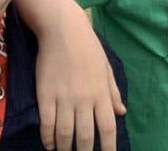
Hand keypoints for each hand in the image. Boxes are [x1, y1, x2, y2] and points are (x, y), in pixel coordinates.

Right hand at [36, 6, 125, 150]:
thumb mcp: (106, 68)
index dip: (109, 147)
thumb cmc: (88, 47)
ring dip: (65, 149)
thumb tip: (122, 112)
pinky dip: (48, 138)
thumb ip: (113, 92)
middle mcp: (85, 99)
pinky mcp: (45, 95)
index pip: (108, 128)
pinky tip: (49, 145)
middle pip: (86, 136)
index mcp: (102, 93)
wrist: (64, 30)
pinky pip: (46, 124)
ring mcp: (64, 98)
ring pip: (65, 134)